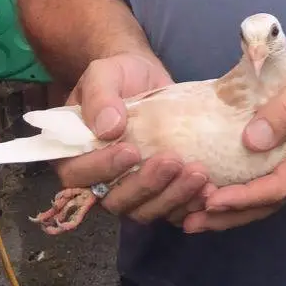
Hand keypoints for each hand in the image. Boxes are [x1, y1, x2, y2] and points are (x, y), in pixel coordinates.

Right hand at [55, 52, 209, 224]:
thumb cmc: (119, 75)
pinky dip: (190, 204)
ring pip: (145, 211)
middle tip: (173, 161)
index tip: (131, 151)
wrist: (148, 77)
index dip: (103, 169)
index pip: (79, 174)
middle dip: (146, 185)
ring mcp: (131, 191)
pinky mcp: (159, 193)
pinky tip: (209, 188)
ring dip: (172, 197)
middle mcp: (100, 181)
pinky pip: (171, 211)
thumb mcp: (104, 74)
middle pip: (116, 201)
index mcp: (76, 155)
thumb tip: (108, 128)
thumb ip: (100, 97)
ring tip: (198, 173)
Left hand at [183, 14, 285, 233]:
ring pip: (260, 193)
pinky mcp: (279, 147)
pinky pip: (254, 173)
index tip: (213, 201)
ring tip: (190, 218)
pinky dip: (231, 184)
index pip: (282, 186)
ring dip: (227, 208)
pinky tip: (203, 189)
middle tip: (191, 224)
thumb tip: (252, 143)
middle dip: (230, 215)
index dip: (247, 197)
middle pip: (268, 201)